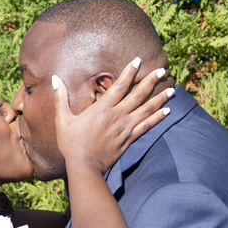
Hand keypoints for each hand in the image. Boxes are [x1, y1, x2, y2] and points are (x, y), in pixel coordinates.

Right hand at [54, 58, 171, 177]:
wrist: (84, 167)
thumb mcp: (62, 120)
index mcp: (102, 108)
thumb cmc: (71, 144)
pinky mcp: (130, 139)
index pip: (119, 85)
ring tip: (172, 90)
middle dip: (151, 81)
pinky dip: (158, 118)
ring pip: (147, 109)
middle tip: (162, 71)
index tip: (139, 60)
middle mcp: (117, 115)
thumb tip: (55, 78)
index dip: (129, 72)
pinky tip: (167, 112)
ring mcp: (126, 127)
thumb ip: (60, 98)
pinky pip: (147, 126)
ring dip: (160, 99)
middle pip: (138, 95)